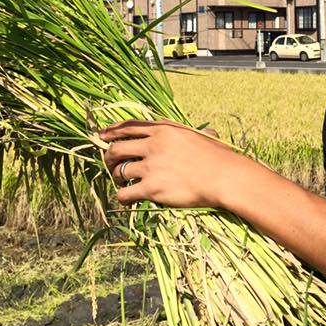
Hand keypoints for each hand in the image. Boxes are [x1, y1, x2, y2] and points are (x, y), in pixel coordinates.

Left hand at [99, 119, 244, 207]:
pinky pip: (125, 193)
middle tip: (110, 165)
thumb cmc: (219, 157)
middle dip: (108, 157)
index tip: (101, 136)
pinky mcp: (152, 188)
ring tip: (123, 183)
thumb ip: (192, 133)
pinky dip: (122, 196)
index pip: (128, 126)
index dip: (111, 131)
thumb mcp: (202, 136)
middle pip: (117, 148)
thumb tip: (208, 132)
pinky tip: (128, 199)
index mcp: (164, 129)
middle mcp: (153, 144)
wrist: (224, 177)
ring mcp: (151, 166)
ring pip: (118, 171)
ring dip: (117, 178)